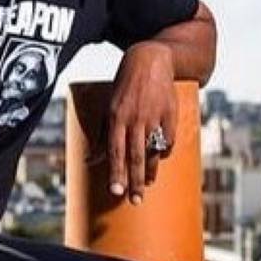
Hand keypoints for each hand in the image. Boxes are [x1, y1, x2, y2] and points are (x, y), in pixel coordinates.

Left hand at [101, 40, 176, 203]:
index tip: (116, 192)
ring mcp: (154, 117)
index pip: (115, 151)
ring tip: (147, 185)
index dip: (116, 173)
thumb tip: (90, 160)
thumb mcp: (109, 107)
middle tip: (135, 200)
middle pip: (135, 156)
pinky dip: (164, 152)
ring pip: (152, 151)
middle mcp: (135, 119)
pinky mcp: (170, 114)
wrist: (150, 60)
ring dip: (150, 171)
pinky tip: (160, 160)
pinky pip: (168, 140)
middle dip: (134, 181)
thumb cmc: (125, 85)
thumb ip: (102, 134)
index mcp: (117, 117)